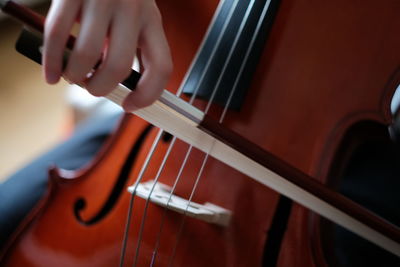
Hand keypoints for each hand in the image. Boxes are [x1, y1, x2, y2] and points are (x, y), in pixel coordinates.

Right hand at [43, 0, 172, 110]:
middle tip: (93, 87)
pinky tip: (52, 73)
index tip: (130, 105)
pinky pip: (58, 36)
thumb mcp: (136, 17)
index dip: (147, 95)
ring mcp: (101, 0)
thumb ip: (131, 47)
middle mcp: (131, 10)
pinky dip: (52, 62)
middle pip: (119, 67)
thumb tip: (117, 85)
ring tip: (73, 76)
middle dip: (101, 89)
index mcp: (152, 20)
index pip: (161, 67)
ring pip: (88, 56)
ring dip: (76, 77)